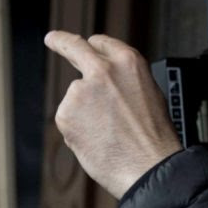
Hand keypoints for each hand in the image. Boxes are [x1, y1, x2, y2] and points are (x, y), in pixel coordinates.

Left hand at [44, 31, 181, 198]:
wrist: (149, 167)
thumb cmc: (154, 139)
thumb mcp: (149, 95)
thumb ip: (125, 81)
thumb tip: (109, 82)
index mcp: (129, 63)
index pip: (101, 43)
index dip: (92, 45)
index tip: (82, 44)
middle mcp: (102, 70)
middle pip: (74, 47)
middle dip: (61, 41)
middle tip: (53, 39)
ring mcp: (80, 91)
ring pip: (75, 97)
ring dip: (85, 112)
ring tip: (109, 133)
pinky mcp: (65, 114)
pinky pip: (69, 120)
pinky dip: (79, 130)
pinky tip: (98, 140)